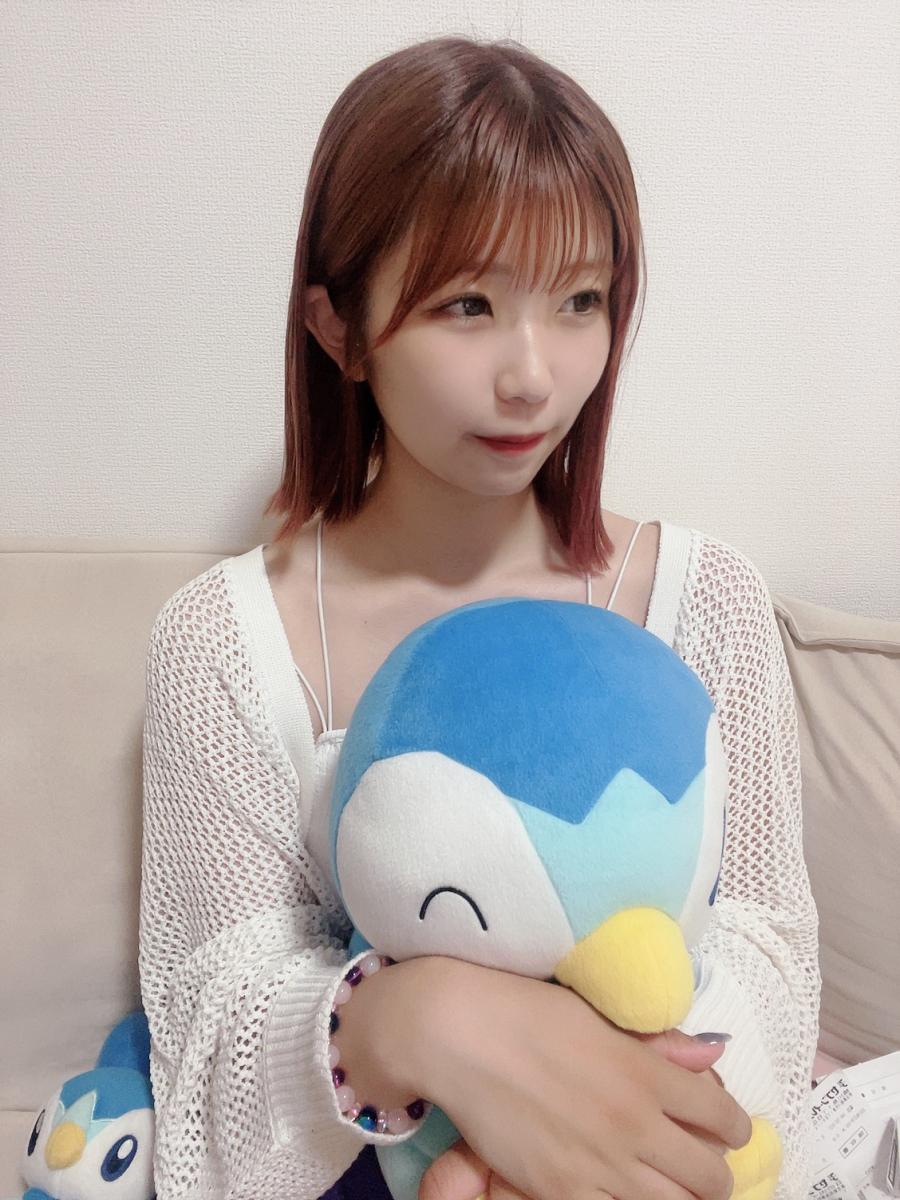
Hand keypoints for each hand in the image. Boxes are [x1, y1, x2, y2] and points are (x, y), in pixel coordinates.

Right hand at [419, 1028, 731, 1199]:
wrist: (460, 1034)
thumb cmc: (527, 1010)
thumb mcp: (598, 1015)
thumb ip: (659, 1042)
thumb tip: (713, 1053)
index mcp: (646, 1073)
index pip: (722, 1117)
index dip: (735, 1127)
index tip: (726, 1129)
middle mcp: (634, 1124)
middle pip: (710, 1177)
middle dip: (715, 1174)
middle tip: (700, 1165)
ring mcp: (600, 1164)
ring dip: (681, 1196)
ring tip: (667, 1185)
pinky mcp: (561, 1191)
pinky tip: (620, 1190)